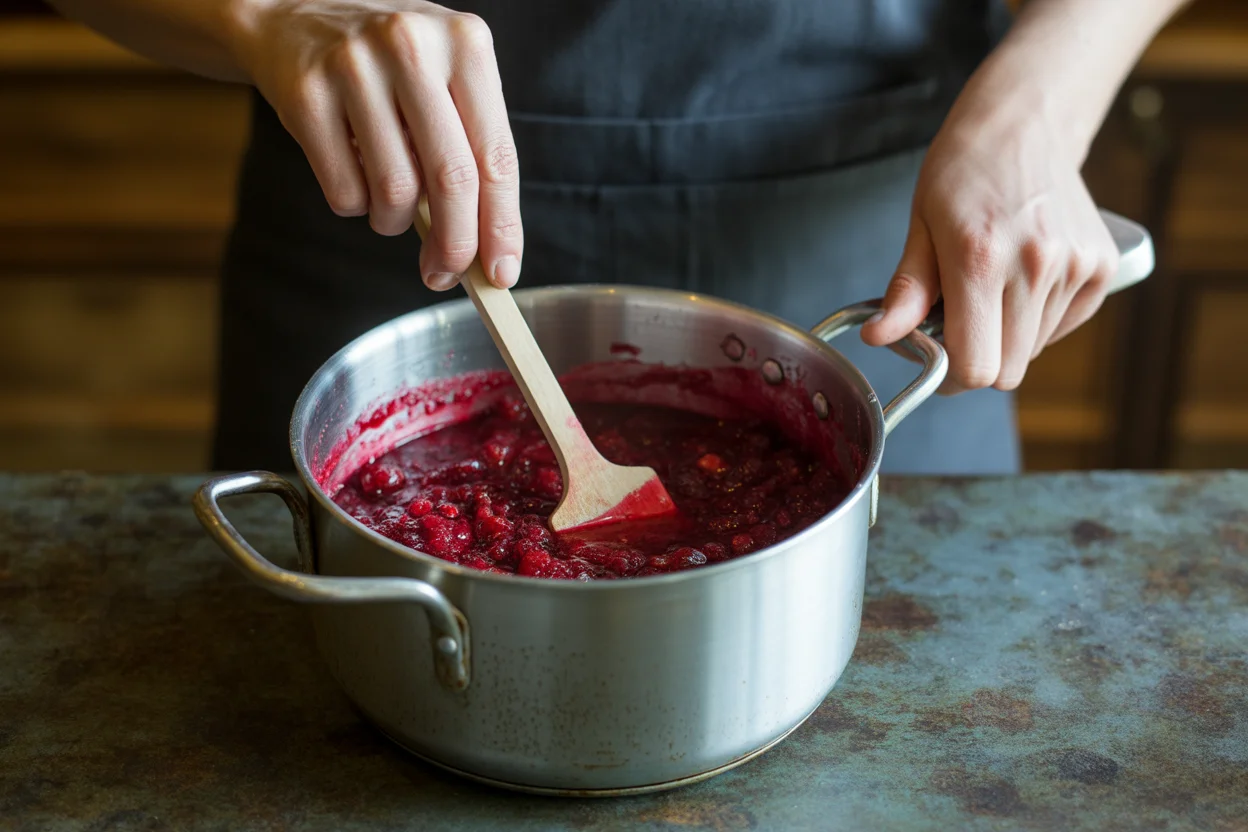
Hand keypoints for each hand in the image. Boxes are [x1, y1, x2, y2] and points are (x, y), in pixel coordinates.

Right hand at [232, 0, 521, 290]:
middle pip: (452, 179)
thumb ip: (471, 148)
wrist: (296, 11)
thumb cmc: (391, 63)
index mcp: (466, 43)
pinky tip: (355, 176)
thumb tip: (487, 248)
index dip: (502, 225)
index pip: (497, 155)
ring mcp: (354, 67)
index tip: (502, 273)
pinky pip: (344, 191)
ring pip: (394, 191)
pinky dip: (355, 206)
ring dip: (395, 221)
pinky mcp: (306, 95)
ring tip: (389, 204)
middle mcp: (413, 47)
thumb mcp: (445, 77)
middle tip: (445, 274)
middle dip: (455, 243)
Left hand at [860, 86, 1118, 393]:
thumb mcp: (921, 226)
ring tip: (994, 284)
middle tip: (960, 321)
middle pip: (1008, 371)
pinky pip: (1064, 326)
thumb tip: (879, 337)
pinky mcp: (1101, 265)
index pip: (977, 367)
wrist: (1025, 122)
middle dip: (979, 358)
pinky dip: (1040, 317)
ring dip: (1009, 334)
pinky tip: (1024, 277)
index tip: (938, 358)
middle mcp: (1036, 265)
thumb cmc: (963, 172)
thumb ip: (906, 291)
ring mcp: (1076, 266)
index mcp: (981, 259)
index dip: (951, 375)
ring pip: (1034, 350)